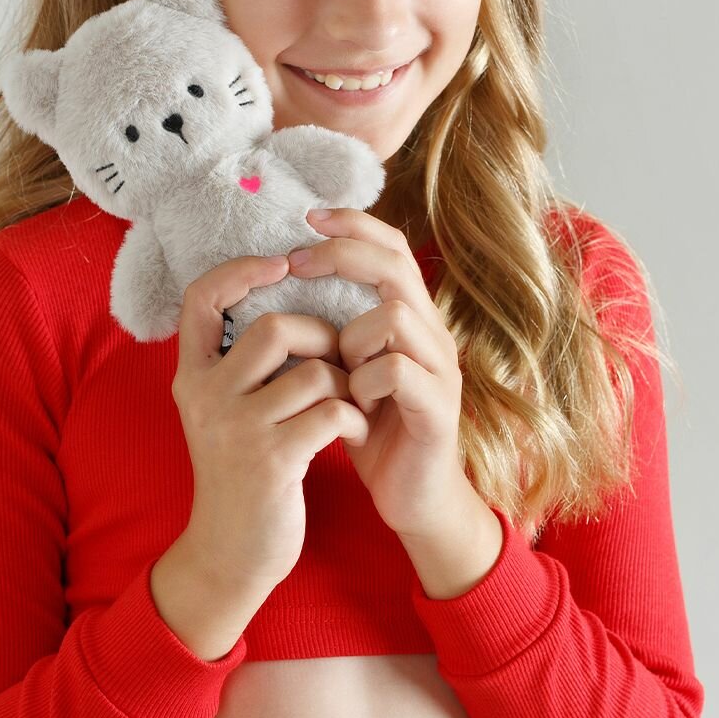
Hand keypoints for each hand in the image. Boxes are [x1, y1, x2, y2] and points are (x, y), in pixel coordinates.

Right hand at [171, 252, 369, 592]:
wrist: (230, 554)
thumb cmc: (240, 470)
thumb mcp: (221, 411)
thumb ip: (239, 362)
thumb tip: (285, 294)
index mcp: (191, 377)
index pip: (202, 298)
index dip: (242, 271)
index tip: (281, 264)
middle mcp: (206, 397)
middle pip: (277, 327)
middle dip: (323, 338)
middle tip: (337, 365)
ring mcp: (237, 429)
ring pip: (316, 371)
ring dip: (347, 386)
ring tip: (348, 405)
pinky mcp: (272, 461)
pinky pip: (334, 411)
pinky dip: (356, 419)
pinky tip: (353, 434)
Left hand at [286, 208, 475, 543]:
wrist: (413, 498)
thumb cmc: (373, 431)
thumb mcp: (346, 372)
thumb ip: (331, 331)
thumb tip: (278, 287)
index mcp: (410, 319)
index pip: (391, 247)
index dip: (353, 225)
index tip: (306, 218)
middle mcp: (432, 334)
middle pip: (395, 265)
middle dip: (342, 256)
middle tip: (297, 264)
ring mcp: (440, 369)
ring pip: (395, 314)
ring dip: (353, 336)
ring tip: (338, 370)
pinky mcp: (438, 408)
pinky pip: (397, 370)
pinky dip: (365, 383)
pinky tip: (354, 407)